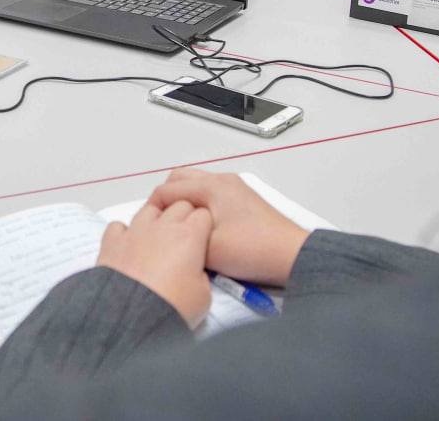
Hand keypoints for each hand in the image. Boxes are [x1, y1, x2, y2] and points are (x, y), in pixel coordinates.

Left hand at [97, 201, 212, 327]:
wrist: (133, 318)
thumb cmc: (173, 306)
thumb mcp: (204, 297)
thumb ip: (201, 275)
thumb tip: (192, 271)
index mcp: (190, 236)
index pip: (203, 214)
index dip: (204, 226)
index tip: (203, 240)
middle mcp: (163, 226)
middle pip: (179, 205)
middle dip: (184, 217)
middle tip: (184, 239)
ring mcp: (135, 231)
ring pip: (149, 209)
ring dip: (156, 219)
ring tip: (157, 240)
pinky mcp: (112, 242)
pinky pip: (118, 226)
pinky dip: (124, 233)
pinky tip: (128, 246)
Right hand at [148, 169, 310, 286]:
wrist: (291, 258)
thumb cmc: (252, 250)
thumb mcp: (206, 248)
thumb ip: (179, 235)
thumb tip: (166, 232)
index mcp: (211, 186)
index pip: (167, 189)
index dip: (152, 209)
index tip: (148, 230)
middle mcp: (222, 181)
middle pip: (180, 180)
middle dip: (166, 201)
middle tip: (161, 227)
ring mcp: (235, 189)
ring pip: (196, 188)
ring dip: (183, 204)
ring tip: (179, 230)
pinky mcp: (243, 202)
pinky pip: (211, 197)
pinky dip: (198, 208)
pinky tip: (199, 231)